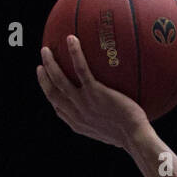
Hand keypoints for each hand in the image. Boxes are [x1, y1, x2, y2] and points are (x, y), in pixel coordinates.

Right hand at [37, 36, 151, 149]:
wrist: (135, 137)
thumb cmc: (132, 136)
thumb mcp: (116, 133)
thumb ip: (111, 120)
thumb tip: (120, 112)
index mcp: (79, 124)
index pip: (59, 109)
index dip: (51, 97)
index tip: (48, 86)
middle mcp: (76, 113)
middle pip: (52, 93)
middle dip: (43, 78)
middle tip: (40, 65)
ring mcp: (83, 102)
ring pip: (59, 79)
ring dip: (50, 63)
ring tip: (46, 49)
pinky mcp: (94, 92)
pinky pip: (81, 69)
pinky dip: (74, 53)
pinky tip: (72, 39)